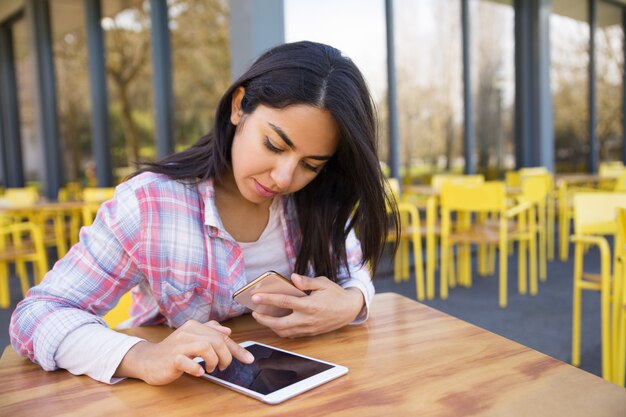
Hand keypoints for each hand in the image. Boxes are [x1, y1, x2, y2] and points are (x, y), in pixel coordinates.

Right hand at [114, 320, 253, 384]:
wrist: (148, 360)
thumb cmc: (173, 350)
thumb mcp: (192, 338)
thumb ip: (210, 332)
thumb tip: (228, 330)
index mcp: (195, 326)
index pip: (221, 335)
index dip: (237, 348)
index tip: (248, 359)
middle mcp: (187, 332)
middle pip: (217, 341)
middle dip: (227, 356)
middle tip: (224, 367)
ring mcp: (178, 345)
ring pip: (206, 347)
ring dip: (214, 361)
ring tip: (212, 368)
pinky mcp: (171, 358)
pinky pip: (188, 362)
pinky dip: (197, 368)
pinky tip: (199, 372)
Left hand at [250, 273, 364, 337]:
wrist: (350, 309)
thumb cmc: (336, 294)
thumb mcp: (323, 283)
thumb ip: (306, 282)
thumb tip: (292, 278)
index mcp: (309, 305)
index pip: (284, 302)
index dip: (268, 299)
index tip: (255, 297)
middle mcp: (307, 319)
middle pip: (280, 323)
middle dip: (264, 320)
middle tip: (255, 313)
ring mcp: (309, 328)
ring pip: (285, 332)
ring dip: (271, 327)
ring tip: (263, 318)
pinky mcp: (310, 333)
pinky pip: (292, 335)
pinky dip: (282, 331)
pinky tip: (276, 323)